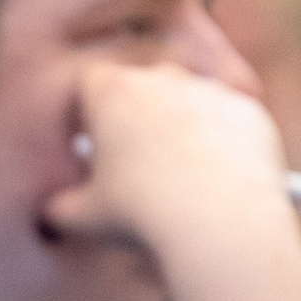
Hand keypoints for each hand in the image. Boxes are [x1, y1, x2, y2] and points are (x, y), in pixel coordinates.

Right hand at [40, 62, 287, 252]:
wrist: (222, 220)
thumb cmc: (145, 213)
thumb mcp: (87, 217)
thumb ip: (61, 208)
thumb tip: (52, 212)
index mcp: (114, 93)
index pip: (90, 83)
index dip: (90, 112)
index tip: (93, 140)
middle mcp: (162, 80)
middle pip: (142, 87)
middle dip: (138, 118)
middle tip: (137, 164)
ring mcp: (209, 91)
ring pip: (189, 102)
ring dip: (183, 128)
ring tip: (181, 178)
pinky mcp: (249, 110)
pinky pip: (230, 121)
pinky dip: (224, 143)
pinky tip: (217, 180)